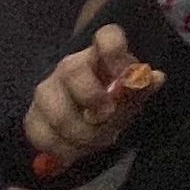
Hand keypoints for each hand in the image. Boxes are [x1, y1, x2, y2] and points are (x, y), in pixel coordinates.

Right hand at [21, 23, 163, 167]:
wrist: (86, 120)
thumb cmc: (115, 100)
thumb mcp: (133, 95)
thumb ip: (142, 87)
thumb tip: (156, 78)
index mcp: (102, 53)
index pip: (108, 36)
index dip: (116, 51)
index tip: (124, 74)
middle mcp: (71, 66)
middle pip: (73, 70)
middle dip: (91, 97)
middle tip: (107, 118)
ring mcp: (48, 89)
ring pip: (53, 104)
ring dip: (77, 131)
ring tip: (95, 142)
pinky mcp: (33, 116)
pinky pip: (39, 131)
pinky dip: (58, 148)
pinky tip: (75, 153)